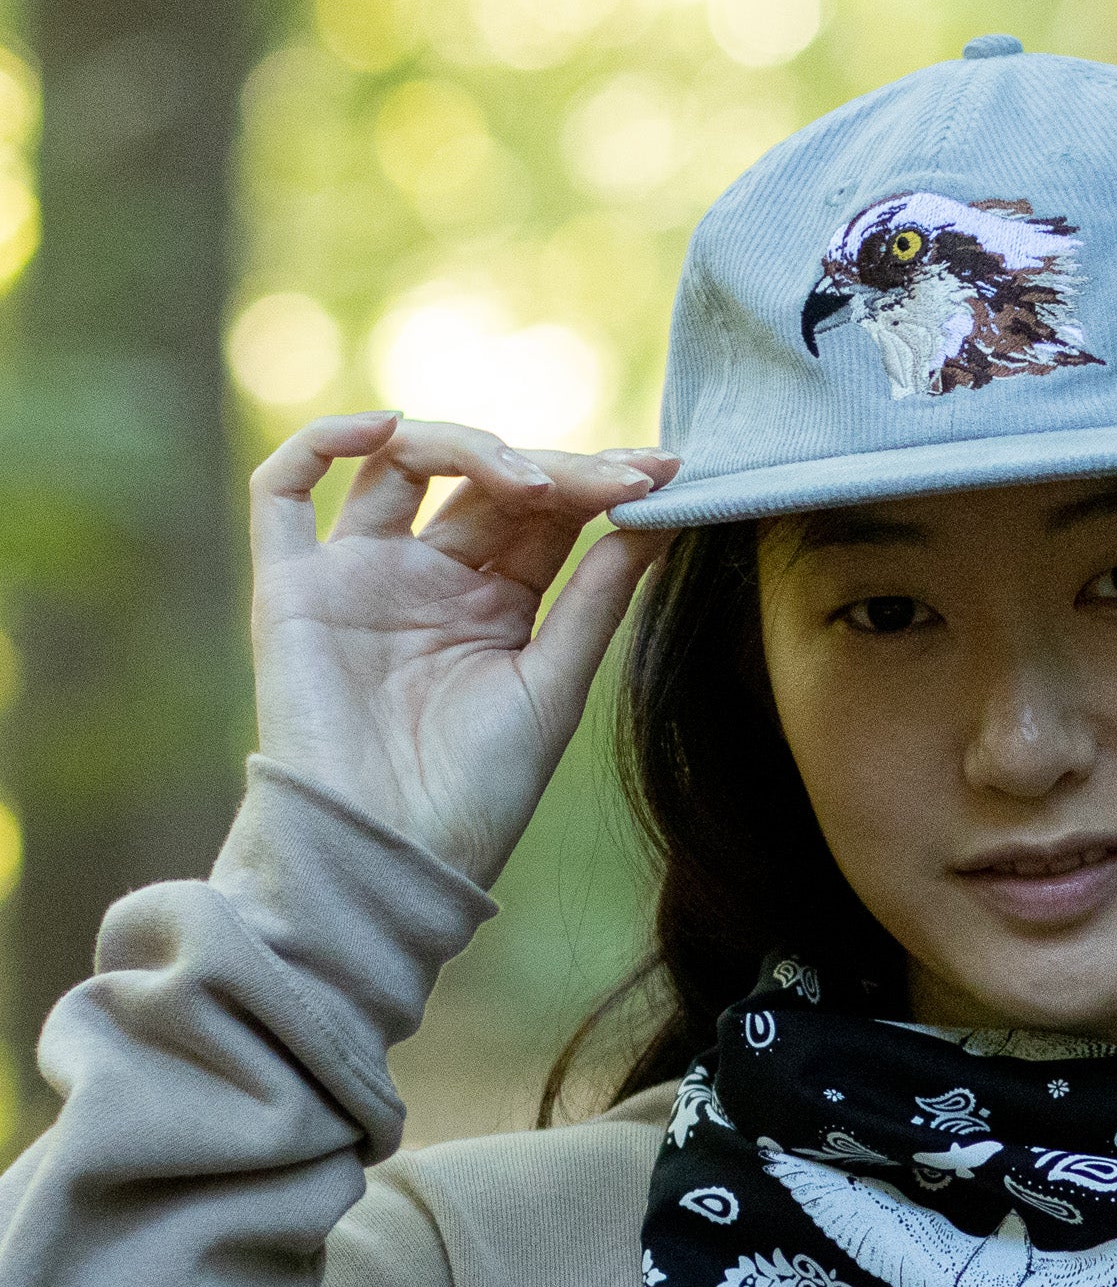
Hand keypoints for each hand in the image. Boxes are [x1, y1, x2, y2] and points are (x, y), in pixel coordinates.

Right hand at [249, 411, 681, 886]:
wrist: (393, 857)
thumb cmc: (479, 792)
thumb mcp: (557, 684)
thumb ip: (599, 596)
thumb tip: (661, 513)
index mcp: (494, 603)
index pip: (546, 513)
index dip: (598, 483)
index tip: (663, 470)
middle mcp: (427, 578)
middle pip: (484, 482)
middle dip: (553, 468)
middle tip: (615, 477)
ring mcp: (359, 576)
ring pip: (400, 465)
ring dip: (466, 447)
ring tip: (530, 479)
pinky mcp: (292, 588)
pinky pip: (283, 490)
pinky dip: (324, 441)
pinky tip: (383, 428)